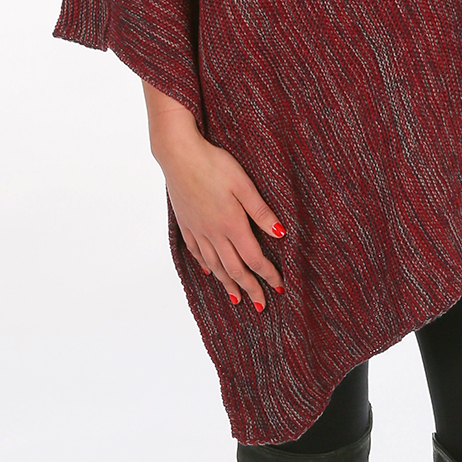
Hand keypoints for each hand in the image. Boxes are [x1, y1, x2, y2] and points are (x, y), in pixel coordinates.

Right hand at [140, 79, 286, 311]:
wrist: (179, 155)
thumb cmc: (214, 164)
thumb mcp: (244, 184)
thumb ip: (261, 211)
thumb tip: (281, 234)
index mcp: (232, 224)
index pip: (254, 258)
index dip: (268, 274)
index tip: (280, 287)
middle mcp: (214, 233)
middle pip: (234, 269)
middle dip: (250, 288)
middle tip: (261, 305)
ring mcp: (198, 230)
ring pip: (215, 265)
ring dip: (228, 283)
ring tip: (237, 297)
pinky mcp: (186, 223)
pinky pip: (197, 252)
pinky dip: (206, 265)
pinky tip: (210, 272)